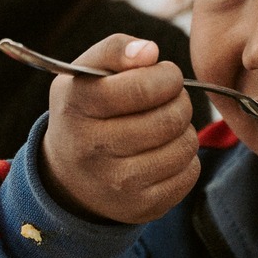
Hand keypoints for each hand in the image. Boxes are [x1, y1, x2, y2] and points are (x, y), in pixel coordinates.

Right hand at [38, 34, 198, 224]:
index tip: (164, 75)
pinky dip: (184, 158)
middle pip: (169, 118)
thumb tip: (150, 52)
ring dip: (184, 130)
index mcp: (77, 106)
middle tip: (168, 100)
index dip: (166, 76)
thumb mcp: (86, 73)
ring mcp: (117, 183)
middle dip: (179, 101)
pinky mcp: (141, 207)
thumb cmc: (87, 111)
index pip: (142, 87)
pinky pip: (189, 173)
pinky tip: (163, 152)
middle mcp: (92, 148)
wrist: (69, 177)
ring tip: (164, 126)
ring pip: (184, 146)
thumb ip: (116, 50)